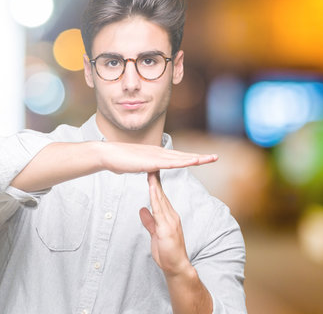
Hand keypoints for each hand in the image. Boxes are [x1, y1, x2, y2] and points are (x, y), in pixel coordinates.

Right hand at [100, 142, 216, 174]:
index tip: (202, 159)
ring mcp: (155, 156)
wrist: (107, 154)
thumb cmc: (117, 160)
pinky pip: (170, 162)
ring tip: (209, 159)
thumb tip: (144, 169)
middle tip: (215, 157)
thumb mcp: (134, 165)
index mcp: (155, 154)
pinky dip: (183, 162)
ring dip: (195, 158)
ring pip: (180, 158)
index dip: (190, 158)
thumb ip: (142, 167)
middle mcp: (158, 153)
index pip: (176, 157)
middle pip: (182, 156)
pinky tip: (192, 162)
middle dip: (199, 157)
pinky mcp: (151, 161)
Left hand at [139, 171, 192, 276]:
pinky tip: (152, 191)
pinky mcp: (167, 228)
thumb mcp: (154, 233)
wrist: (176, 266)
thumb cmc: (166, 252)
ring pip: (161, 199)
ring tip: (150, 171)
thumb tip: (143, 210)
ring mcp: (170, 221)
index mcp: (168, 216)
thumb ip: (149, 221)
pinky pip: (160, 211)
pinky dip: (155, 199)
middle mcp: (171, 216)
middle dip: (155, 178)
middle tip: (151, 162)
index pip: (160, 196)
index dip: (154, 183)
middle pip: (161, 194)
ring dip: (155, 185)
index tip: (149, 170)